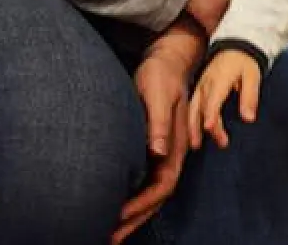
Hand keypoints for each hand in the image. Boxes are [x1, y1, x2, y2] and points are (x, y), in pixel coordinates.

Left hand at [112, 47, 193, 244]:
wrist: (167, 61)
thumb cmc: (160, 75)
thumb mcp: (157, 93)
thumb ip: (158, 122)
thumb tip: (159, 152)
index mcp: (178, 144)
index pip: (162, 185)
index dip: (141, 204)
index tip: (117, 217)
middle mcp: (174, 153)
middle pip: (159, 197)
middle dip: (136, 219)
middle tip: (110, 239)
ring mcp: (167, 153)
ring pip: (154, 192)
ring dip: (135, 214)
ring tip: (111, 232)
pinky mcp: (157, 149)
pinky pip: (148, 182)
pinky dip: (134, 199)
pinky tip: (118, 205)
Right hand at [189, 50, 262, 150]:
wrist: (236, 45)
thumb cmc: (245, 62)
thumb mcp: (252, 77)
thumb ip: (250, 97)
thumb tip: (249, 119)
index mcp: (219, 80)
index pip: (213, 101)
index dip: (210, 115)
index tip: (209, 129)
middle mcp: (206, 84)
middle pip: (200, 108)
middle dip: (203, 127)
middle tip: (209, 144)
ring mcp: (201, 86)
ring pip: (192, 108)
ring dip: (193, 127)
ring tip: (195, 144)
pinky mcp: (199, 88)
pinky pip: (192, 105)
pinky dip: (190, 120)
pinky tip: (193, 132)